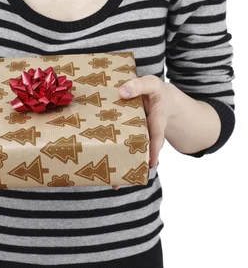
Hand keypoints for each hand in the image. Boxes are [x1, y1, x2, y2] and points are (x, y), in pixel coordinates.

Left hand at [112, 75, 171, 189]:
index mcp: (157, 120)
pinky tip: (106, 169)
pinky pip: (126, 148)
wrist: (162, 99)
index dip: (154, 150)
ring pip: (133, 154)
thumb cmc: (154, 92)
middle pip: (142, 153)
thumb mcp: (150, 84)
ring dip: (123, 166)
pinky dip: (118, 156)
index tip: (151, 164)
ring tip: (113, 184)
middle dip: (131, 167)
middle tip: (121, 183)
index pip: (157, 136)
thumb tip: (121, 92)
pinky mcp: (130, 137)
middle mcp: (149, 132)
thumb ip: (138, 86)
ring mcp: (140, 137)